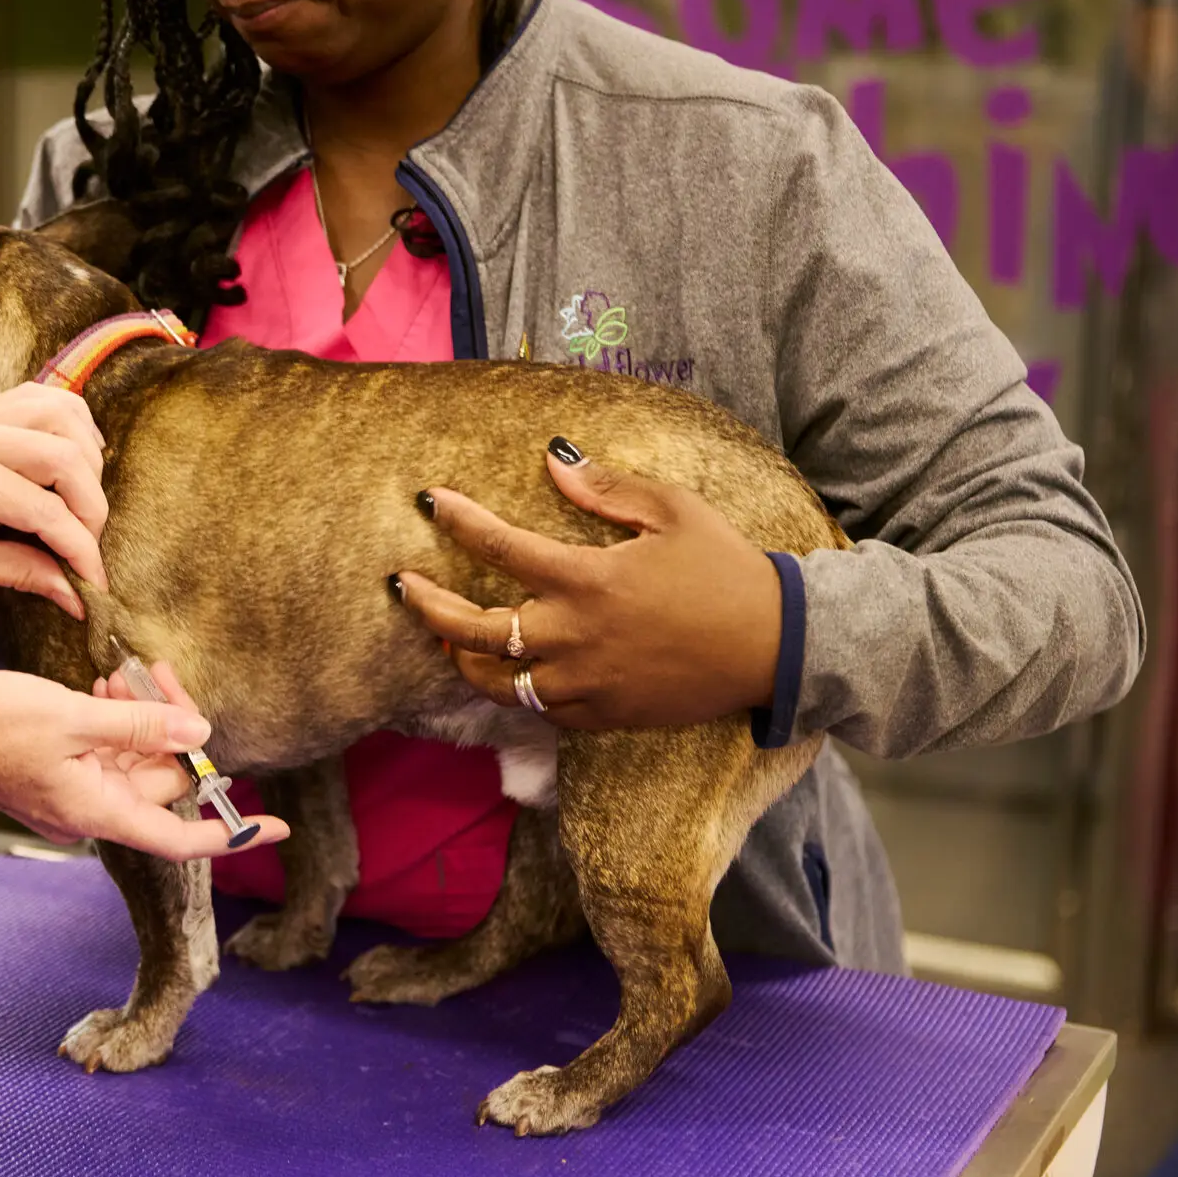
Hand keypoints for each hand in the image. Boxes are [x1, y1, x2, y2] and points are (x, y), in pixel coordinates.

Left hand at [0, 384, 110, 617]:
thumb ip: (21, 572)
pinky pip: (36, 400)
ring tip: (81, 505)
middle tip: (86, 547)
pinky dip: (65, 427)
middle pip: (67, 455)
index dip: (81, 551)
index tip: (94, 585)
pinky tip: (69, 462)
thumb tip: (75, 593)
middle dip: (90, 508)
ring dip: (85, 459)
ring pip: (61, 414)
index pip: (47, 510)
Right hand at [0, 666, 289, 859]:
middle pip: (158, 781)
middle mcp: (89, 811)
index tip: (275, 827)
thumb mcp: (75, 715)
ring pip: (131, 759)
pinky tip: (106, 685)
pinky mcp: (55, 773)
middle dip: (171, 729)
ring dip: (139, 717)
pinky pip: (103, 751)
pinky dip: (112, 720)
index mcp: (98, 810)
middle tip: (162, 673)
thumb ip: (142, 726)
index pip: (180, 838)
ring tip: (123, 673)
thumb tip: (199, 735)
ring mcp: (70, 793)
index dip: (232, 833)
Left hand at [395, 439, 782, 728]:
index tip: (428, 502)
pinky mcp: (602, 716)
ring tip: (443, 639)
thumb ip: (606, 489)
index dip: (458, 519)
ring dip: (462, 659)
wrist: (775, 647)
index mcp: (586, 578)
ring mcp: (584, 683)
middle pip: (473, 628)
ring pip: (496, 681)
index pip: (499, 546)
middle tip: (402, 587)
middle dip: (428, 606)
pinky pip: (539, 710)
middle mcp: (573, 636)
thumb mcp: (674, 510)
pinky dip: (514, 691)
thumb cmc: (727, 569)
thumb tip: (552, 460)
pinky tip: (505, 673)